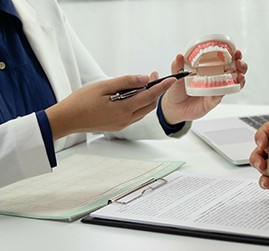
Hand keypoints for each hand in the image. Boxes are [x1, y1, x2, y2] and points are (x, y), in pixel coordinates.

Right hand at [46, 75, 175, 138]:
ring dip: (147, 98)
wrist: (68, 119)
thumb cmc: (81, 101)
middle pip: (149, 105)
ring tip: (143, 84)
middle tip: (153, 77)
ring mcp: (122, 124)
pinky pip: (135, 115)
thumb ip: (126, 82)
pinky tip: (132, 95)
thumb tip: (144, 79)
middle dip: (155, 91)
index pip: (149, 96)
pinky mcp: (118, 126)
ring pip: (143, 111)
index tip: (172, 80)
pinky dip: (139, 104)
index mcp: (123, 109)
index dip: (162, 87)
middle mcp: (126, 119)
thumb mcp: (103, 86)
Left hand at [160, 51, 247, 124]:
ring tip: (239, 75)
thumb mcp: (176, 76)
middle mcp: (214, 79)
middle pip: (234, 71)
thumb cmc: (177, 90)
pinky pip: (221, 96)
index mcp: (208, 69)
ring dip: (239, 79)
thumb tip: (179, 56)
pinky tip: (226, 88)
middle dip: (241, 66)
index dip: (233, 55)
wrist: (173, 107)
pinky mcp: (212, 101)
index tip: (236, 51)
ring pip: (233, 83)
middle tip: (238, 62)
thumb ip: (177, 66)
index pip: (224, 60)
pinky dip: (225, 91)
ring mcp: (215, 90)